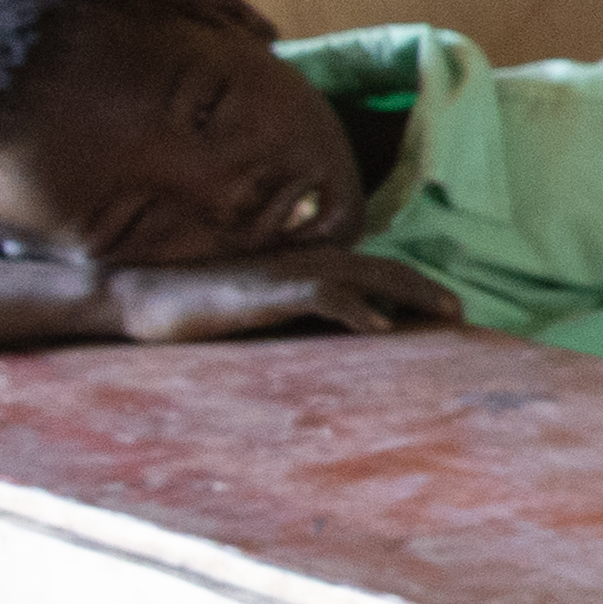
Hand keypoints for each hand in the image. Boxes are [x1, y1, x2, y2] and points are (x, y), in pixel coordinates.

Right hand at [101, 252, 461, 345]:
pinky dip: (353, 308)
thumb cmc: (198, 309)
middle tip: (460, 313)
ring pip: (362, 276)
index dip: (413, 286)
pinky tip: (378, 327)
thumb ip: (297, 320)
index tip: (448, 310)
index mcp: (304, 266)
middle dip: (424, 290)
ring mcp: (284, 273)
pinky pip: (318, 295)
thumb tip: (338, 342)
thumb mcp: (259, 315)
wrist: (142, 297)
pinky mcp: (263, 291)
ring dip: (407, 294)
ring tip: (443, 315)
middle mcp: (303, 261)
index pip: (373, 271)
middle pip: (381, 269)